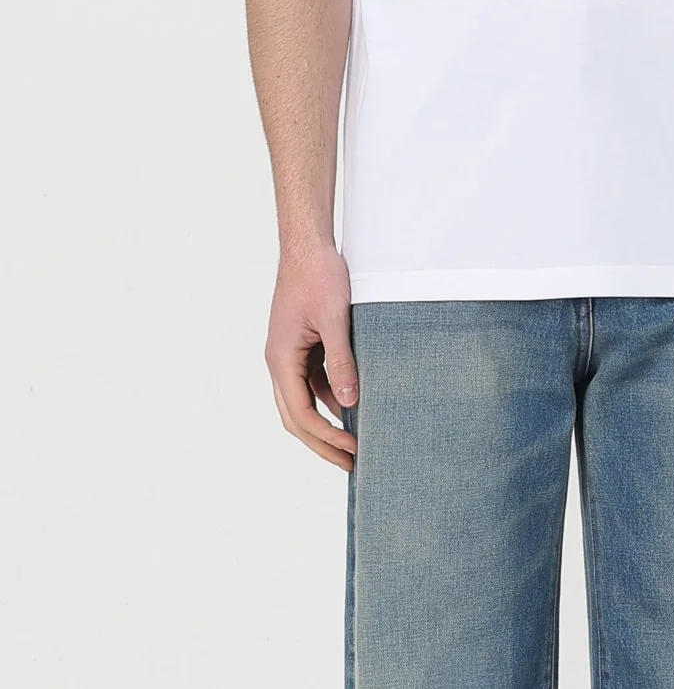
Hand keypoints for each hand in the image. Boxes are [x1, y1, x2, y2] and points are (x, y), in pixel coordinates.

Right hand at [264, 242, 359, 470]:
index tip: (354, 451)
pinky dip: (331, 397)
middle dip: (323, 442)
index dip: (326, 437)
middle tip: (353, 465)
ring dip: (328, 422)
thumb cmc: (319, 276)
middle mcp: (280, 362)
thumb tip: (350, 402)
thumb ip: (341, 361)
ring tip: (356, 443)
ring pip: (305, 400)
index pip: (301, 413)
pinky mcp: (302, 344)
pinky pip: (314, 381)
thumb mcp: (335, 319)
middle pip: (298, 416)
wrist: (308, 244)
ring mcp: (290, 354)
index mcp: (281, 359)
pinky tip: (354, 407)